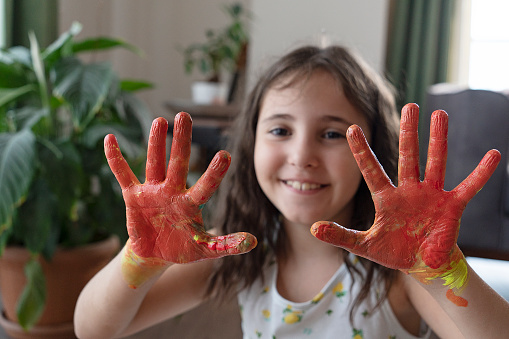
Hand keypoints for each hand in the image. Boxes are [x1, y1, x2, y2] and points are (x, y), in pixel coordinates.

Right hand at [104, 113, 256, 287]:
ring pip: (154, 163)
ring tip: (159, 120)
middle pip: (178, 163)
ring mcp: (153, 191)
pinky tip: (110, 139)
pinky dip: (115, 158)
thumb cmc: (182, 248)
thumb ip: (226, 245)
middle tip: (185, 115)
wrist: (154, 254)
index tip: (225, 154)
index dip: (214, 172)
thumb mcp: (204, 249)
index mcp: (191, 203)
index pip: (205, 185)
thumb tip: (254, 241)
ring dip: (155, 142)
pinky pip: (123, 174)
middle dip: (181, 140)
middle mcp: (173, 191)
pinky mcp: (133, 195)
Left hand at [311, 103, 499, 304]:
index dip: (361, 150)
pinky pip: (468, 187)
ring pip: (435, 163)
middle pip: (407, 156)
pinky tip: (493, 155)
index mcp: (386, 198)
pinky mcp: (452, 206)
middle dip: (409, 132)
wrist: (422, 264)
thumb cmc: (393, 250)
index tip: (352, 128)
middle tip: (409, 105)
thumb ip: (341, 236)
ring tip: (439, 114)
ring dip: (438, 140)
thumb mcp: (364, 245)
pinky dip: (480, 173)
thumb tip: (313, 228)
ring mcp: (431, 196)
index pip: (371, 169)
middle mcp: (408, 190)